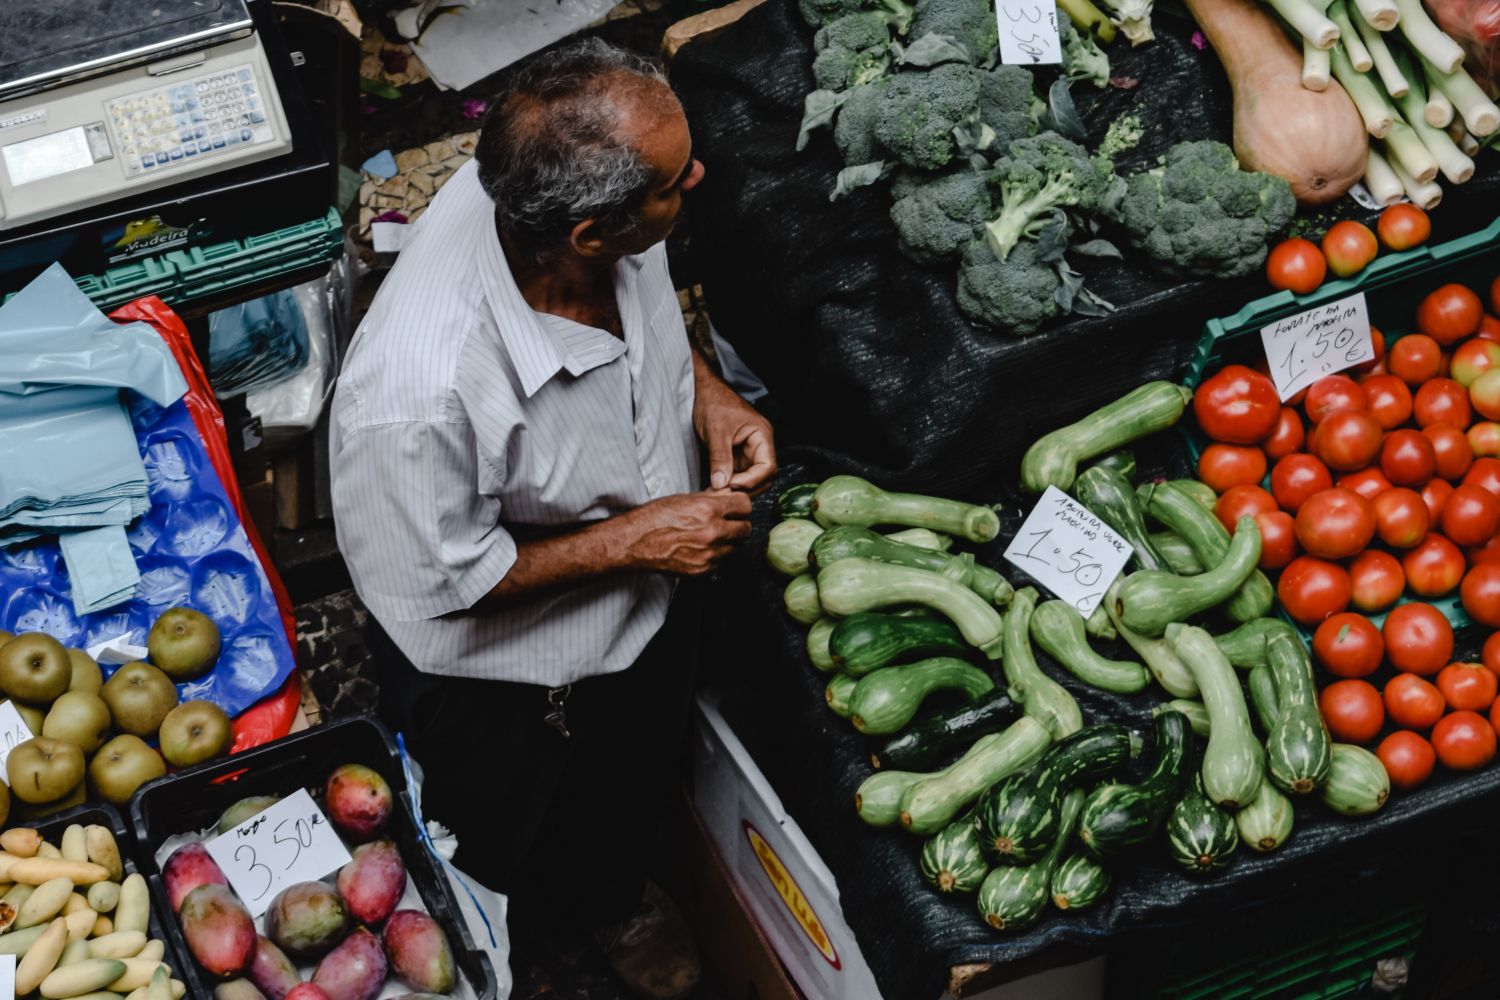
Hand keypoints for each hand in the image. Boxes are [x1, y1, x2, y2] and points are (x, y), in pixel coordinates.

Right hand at [623, 490, 752, 574]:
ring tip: (711, 535)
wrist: (634, 543)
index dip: (740, 505)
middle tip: (728, 522)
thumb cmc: (654, 518)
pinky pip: (721, 561)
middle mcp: (713, 532)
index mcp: (709, 510)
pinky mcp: (703, 569)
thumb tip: (729, 496)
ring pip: (735, 546)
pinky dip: (716, 555)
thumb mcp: (684, 499)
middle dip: (739, 524)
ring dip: (728, 541)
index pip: (746, 505)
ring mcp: (709, 554)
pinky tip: (702, 548)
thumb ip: (711, 498)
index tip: (735, 507)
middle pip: (746, 528)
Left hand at [693, 368, 776, 491]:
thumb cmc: (714, 402)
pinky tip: (716, 485)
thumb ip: (719, 458)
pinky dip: (729, 482)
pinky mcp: (737, 455)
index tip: (731, 485)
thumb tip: (720, 485)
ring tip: (718, 490)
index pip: (768, 467)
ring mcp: (748, 451)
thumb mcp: (716, 431)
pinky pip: (738, 474)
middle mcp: (759, 445)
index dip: (752, 480)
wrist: (703, 391)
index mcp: (762, 435)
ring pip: (750, 478)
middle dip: (745, 487)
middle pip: (763, 476)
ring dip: (737, 486)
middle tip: (723, 492)